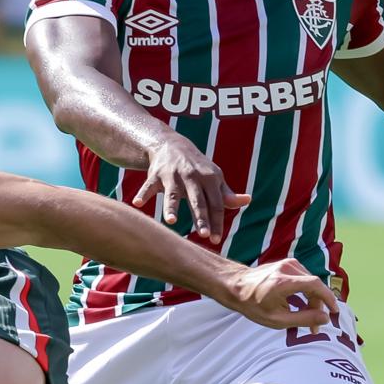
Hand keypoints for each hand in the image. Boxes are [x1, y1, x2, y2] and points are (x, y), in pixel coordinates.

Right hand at [133, 136, 248, 240]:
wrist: (172, 144)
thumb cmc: (197, 167)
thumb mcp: (214, 177)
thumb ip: (227, 194)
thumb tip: (247, 201)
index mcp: (210, 178)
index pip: (215, 203)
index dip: (217, 221)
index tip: (216, 239)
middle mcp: (192, 176)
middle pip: (198, 200)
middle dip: (201, 217)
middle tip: (204, 234)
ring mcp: (173, 175)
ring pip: (172, 194)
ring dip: (171, 207)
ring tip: (172, 221)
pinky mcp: (155, 174)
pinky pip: (148, 186)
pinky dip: (142, 194)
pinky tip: (137, 204)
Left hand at [220, 259, 340, 330]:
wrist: (235, 286)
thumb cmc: (253, 305)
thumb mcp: (277, 320)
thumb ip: (303, 319)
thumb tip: (326, 318)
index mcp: (284, 281)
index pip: (315, 285)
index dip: (329, 298)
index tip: (335, 312)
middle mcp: (288, 268)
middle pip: (314, 286)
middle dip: (318, 307)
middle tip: (315, 327)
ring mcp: (288, 264)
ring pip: (311, 284)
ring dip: (313, 301)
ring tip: (308, 320)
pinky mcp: (288, 264)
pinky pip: (304, 280)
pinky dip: (306, 293)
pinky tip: (301, 307)